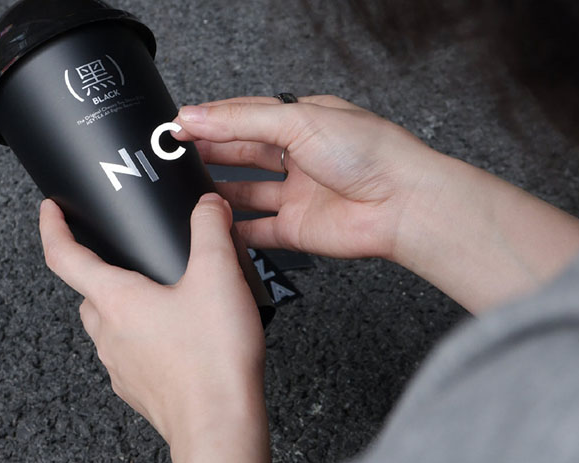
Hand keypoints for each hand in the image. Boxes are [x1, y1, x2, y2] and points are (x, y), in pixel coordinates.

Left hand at [39, 194, 276, 462]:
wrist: (219, 426)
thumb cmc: (212, 357)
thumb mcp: (219, 276)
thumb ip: (211, 231)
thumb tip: (207, 204)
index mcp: (116, 299)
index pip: (63, 256)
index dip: (52, 227)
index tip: (49, 210)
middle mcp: (108, 333)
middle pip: (89, 293)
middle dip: (102, 271)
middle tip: (130, 259)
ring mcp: (120, 366)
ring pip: (108, 326)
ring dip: (126, 308)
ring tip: (165, 299)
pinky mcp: (137, 390)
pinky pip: (128, 355)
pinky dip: (143, 339)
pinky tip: (177, 339)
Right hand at [174, 95, 437, 260]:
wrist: (402, 204)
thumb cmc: (370, 153)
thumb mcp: (298, 120)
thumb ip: (241, 119)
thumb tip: (195, 115)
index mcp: (302, 121)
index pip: (245, 117)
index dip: (210, 121)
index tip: (179, 126)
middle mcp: (298, 157)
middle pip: (242, 153)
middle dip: (209, 152)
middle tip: (176, 154)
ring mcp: (296, 195)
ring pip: (245, 192)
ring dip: (217, 189)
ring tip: (187, 186)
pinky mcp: (296, 229)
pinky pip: (256, 231)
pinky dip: (234, 230)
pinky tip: (214, 224)